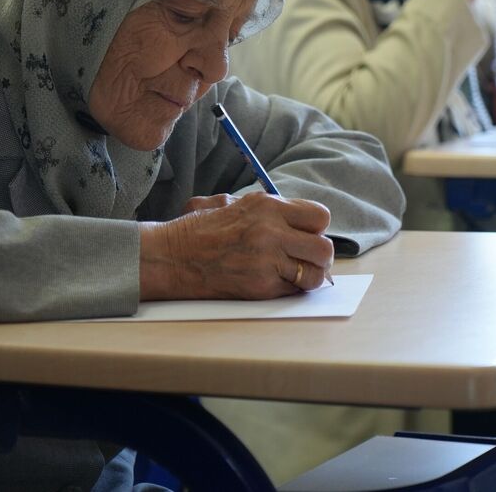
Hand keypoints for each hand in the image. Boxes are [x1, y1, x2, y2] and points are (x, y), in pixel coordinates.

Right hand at [139, 192, 333, 298]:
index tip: (305, 234)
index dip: (315, 227)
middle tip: (304, 258)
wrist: (170, 257)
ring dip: (308, 276)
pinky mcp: (260, 287)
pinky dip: (288, 290)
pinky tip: (272, 282)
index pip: (319, 216)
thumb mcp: (231, 203)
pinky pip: (293, 291)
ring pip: (315, 274)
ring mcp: (267, 261)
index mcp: (266, 206)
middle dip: (318, 255)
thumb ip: (265, 209)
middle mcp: (271, 231)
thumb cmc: (198, 229)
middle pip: (325, 248)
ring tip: (293, 274)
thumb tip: (295, 219)